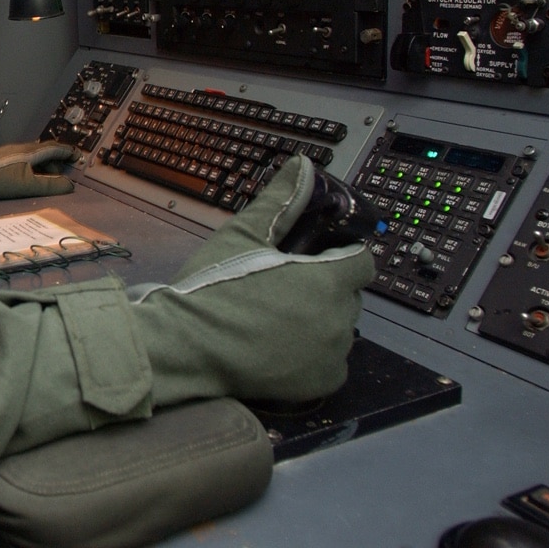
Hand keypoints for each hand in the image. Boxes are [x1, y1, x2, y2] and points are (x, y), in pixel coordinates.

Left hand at [0, 141, 75, 201]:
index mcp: (32, 152)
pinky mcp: (3, 160)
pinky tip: (30, 178)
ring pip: (35, 157)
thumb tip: (70, 186)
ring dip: (46, 165)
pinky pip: (25, 161)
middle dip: (58, 160)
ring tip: (51, 178)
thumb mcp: (28, 185)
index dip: (69, 152)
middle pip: (46, 151)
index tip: (79, 156)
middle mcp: (23, 149)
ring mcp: (12, 153)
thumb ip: (51, 185)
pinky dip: (34, 168)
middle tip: (67, 170)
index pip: (56, 149)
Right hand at [128, 156, 374, 404]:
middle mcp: (339, 318)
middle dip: (325, 288)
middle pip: (349, 295)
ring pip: (339, 328)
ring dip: (319, 320)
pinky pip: (331, 363)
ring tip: (276, 317)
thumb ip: (280, 200)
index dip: (342, 255)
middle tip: (283, 286)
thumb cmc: (213, 286)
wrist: (187, 345)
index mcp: (328, 279)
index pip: (362, 261)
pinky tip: (281, 346)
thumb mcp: (243, 234)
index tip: (315, 258)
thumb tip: (301, 167)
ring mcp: (331, 354)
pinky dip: (314, 356)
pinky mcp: (320, 383)